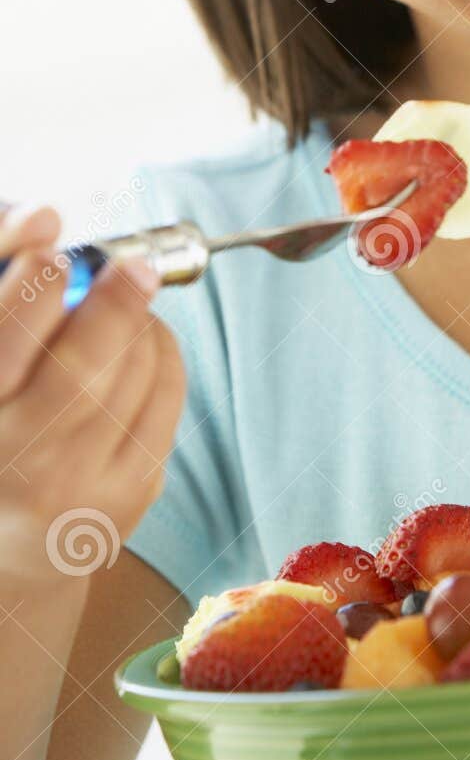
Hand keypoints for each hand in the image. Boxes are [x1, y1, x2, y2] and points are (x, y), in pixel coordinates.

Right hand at [0, 202, 185, 592]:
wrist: (12, 539)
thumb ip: (7, 300)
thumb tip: (40, 219)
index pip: (0, 346)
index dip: (29, 290)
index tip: (53, 250)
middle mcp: (16, 458)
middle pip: (81, 371)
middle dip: (113, 305)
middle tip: (131, 265)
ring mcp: (76, 484)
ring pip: (131, 380)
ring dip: (139, 323)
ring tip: (129, 295)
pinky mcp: (128, 493)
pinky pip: (164, 401)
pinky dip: (162, 353)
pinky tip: (145, 336)